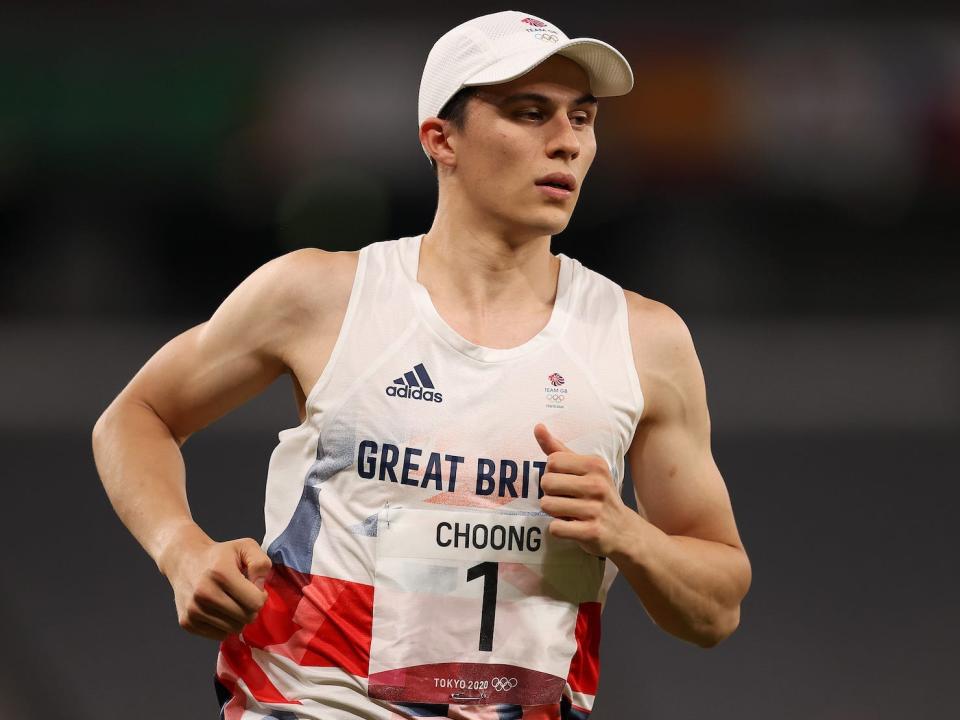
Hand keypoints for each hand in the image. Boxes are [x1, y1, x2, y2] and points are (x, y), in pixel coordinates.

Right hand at [158, 524, 271, 640]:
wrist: (184, 560)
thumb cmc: (220, 555)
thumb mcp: (245, 547)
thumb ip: (261, 564)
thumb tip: (260, 589)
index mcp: (221, 573)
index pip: (255, 602)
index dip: (261, 596)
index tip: (253, 588)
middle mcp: (204, 593)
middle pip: (246, 618)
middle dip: (251, 608)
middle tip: (243, 596)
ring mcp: (193, 609)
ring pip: (234, 629)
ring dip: (238, 618)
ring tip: (231, 601)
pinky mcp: (187, 622)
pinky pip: (219, 635)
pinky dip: (224, 625)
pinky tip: (219, 609)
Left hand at [534, 423, 633, 557]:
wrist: (623, 530)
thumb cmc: (598, 495)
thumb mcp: (584, 469)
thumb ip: (558, 449)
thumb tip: (538, 426)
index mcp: (595, 465)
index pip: (552, 461)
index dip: (552, 473)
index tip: (565, 481)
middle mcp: (597, 485)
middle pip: (546, 482)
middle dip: (550, 493)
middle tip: (565, 499)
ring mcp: (595, 509)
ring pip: (547, 505)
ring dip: (553, 512)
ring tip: (568, 512)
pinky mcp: (591, 532)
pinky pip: (555, 528)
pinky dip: (558, 529)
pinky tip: (572, 526)